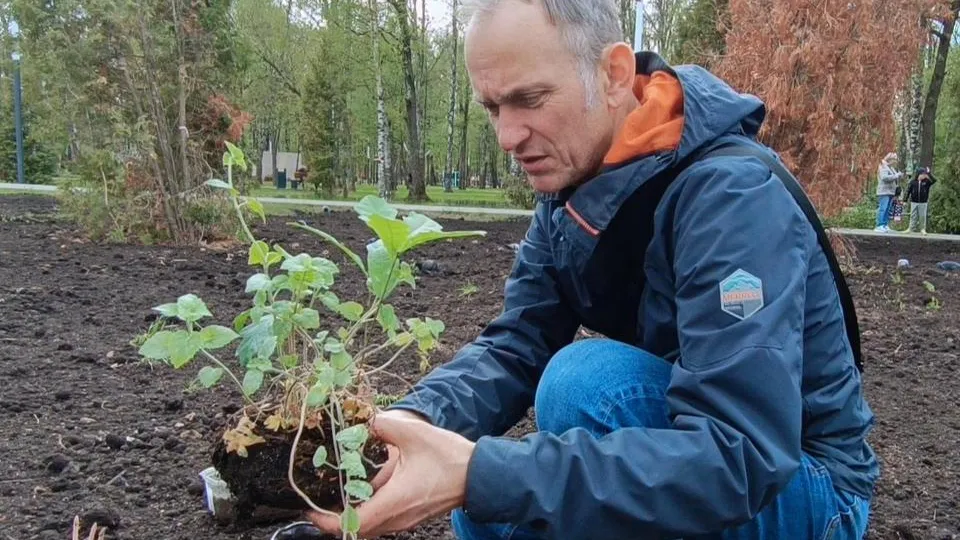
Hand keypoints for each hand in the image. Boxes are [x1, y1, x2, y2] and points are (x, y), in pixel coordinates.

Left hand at [307, 409, 474, 537]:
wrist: (480, 475)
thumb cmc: (451, 458)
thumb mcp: (415, 435)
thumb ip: (385, 426)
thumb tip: (363, 421)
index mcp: (395, 501)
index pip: (352, 523)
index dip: (327, 520)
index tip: (310, 510)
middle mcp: (397, 517)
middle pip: (356, 528)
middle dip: (334, 516)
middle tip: (317, 498)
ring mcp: (405, 520)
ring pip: (369, 525)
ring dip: (351, 513)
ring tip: (337, 490)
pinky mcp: (411, 515)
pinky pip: (382, 519)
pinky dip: (367, 509)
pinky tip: (364, 487)